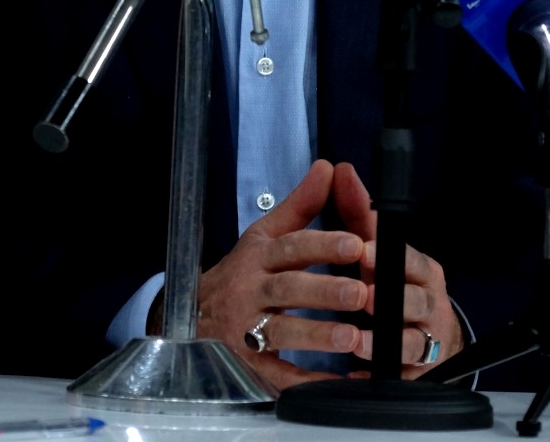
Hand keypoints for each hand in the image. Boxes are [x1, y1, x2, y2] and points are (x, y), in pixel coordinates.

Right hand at [195, 159, 370, 390]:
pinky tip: (337, 383)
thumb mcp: (264, 236)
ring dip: (316, 334)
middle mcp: (250, 291)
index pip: (291, 248)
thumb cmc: (240, 274)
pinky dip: (307, 381)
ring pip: (280, 330)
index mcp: (259, 257)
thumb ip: (300, 205)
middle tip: (360, 292)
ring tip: (351, 337)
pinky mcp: (248, 366)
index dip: (322, 245)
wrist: (189, 319)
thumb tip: (328, 167)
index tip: (355, 244)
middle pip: (288, 289)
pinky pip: (278, 375)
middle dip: (324, 291)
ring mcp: (245, 330)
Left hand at [332, 162, 463, 377]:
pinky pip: (400, 377)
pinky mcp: (415, 372)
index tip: (364, 254)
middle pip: (417, 302)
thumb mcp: (375, 246)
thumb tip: (338, 170)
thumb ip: (357, 211)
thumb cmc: (392, 282)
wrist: (425, 333)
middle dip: (391, 301)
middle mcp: (428, 303)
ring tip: (359, 344)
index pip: (409, 260)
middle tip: (366, 299)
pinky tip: (355, 376)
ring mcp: (425, 339)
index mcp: (420, 270)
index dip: (387, 258)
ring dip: (384, 343)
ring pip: (414, 342)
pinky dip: (377, 377)